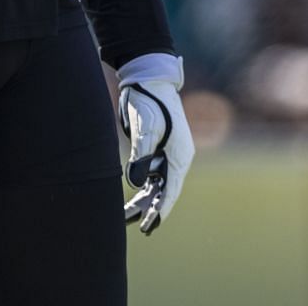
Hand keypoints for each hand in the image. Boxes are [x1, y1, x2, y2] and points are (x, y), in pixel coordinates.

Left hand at [117, 54, 193, 233]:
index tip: (150, 225)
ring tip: (128, 218)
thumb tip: (136, 182)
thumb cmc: (149, 100)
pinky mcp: (156, 149)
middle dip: (152, 209)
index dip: (161, 209)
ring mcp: (166, 153)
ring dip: (144, 201)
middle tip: (141, 229)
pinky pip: (150, 174)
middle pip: (165, 190)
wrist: (148, 77)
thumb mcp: (146, 127)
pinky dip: (142, 188)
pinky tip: (130, 200)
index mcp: (179, 154)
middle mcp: (176, 157)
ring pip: (156, 184)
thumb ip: (141, 155)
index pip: (171, 189)